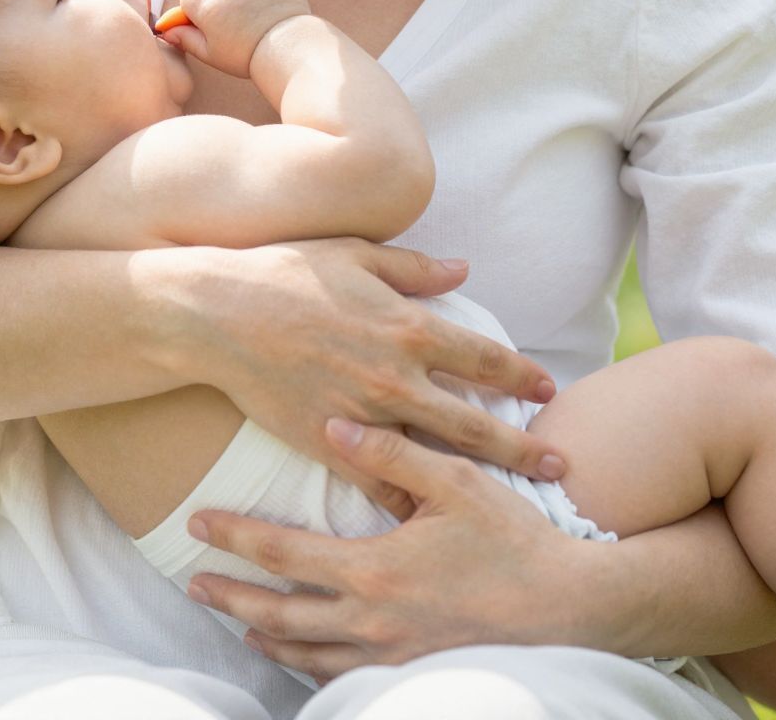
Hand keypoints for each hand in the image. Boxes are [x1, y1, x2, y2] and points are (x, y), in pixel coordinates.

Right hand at [163, 0, 309, 76]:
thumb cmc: (247, 56)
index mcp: (208, 6)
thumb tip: (166, 30)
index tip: (210, 18)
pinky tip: (271, 0)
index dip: (198, 6)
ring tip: (254, 6)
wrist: (290, 50)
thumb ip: (186, 39)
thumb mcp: (211, 54)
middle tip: (236, 14)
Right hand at [166, 239, 564, 515]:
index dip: (522, 376)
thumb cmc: (286, 271)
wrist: (216, 313)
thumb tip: (464, 270)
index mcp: (408, 325)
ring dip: (475, 481)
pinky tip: (429, 520)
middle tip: (559, 467)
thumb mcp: (359, 255)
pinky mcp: (326, 443)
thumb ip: (417, 269)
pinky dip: (405, 501)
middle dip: (522, 448)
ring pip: (433, 460)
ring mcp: (362, 415)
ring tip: (510, 503)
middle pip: (474, 423)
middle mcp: (395, 376)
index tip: (547, 391)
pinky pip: (377, 482)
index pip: (485, 359)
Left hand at [184, 417, 595, 682]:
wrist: (569, 610)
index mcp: (373, 569)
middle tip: (193, 583)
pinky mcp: (408, 672)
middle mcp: (369, 621)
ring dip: (262, 634)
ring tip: (237, 621)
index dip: (235, 537)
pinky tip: (301, 652)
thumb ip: (392, 453)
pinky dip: (306, 662)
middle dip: (229, 598)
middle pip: (275, 614)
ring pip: (303, 652)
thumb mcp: (456, 483)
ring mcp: (386, 655)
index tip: (197, 523)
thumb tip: (334, 424)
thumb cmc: (514, 540)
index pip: (281, 552)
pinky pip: (339, 675)